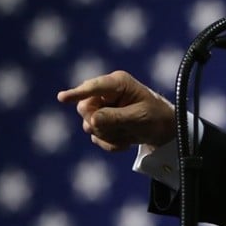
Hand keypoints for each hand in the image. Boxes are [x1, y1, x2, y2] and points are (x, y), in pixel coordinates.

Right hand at [56, 70, 175, 150]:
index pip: (93, 87)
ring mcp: (101, 107)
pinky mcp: (101, 122)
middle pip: (85, 109)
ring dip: (110, 135)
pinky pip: (95, 137)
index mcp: (118, 83)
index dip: (77, 93)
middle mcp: (106, 93)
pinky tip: (126, 140)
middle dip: (101, 124)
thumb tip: (91, 121)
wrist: (163, 130)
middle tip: (122, 128)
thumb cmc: (156, 117)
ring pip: (89, 125)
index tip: (62, 98)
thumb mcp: (139, 117)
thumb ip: (115, 118)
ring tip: (129, 133)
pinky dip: (111, 143)